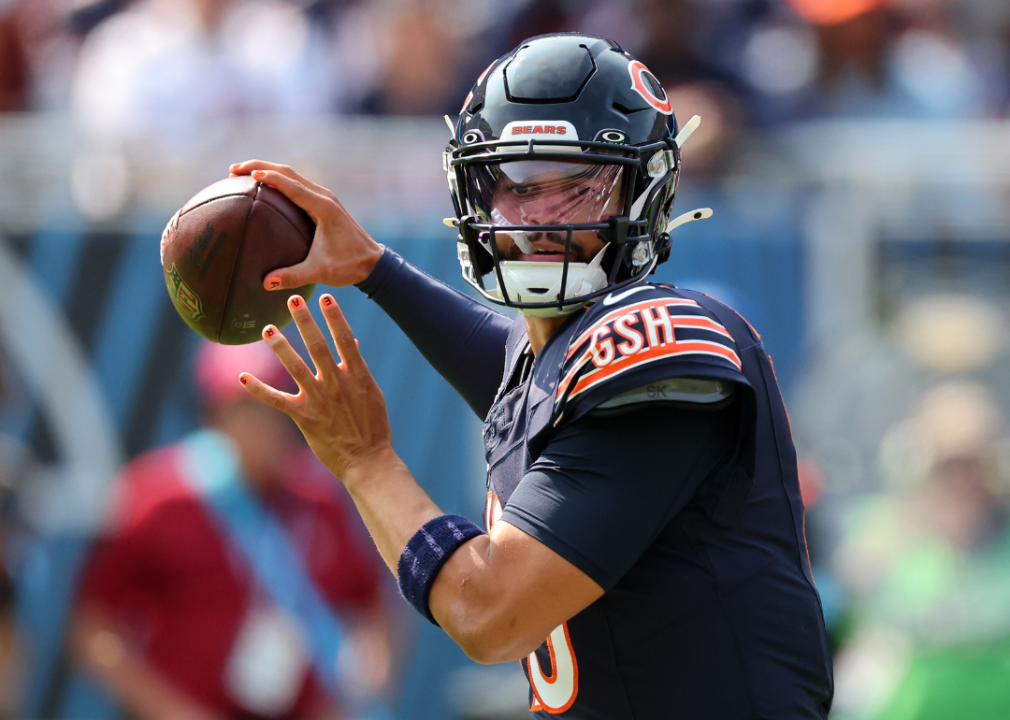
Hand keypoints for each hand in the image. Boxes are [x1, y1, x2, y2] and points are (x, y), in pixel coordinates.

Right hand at [229, 160, 384, 289]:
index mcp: (323, 208)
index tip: (248, 175)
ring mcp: (324, 197)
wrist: (373, 262)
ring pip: (292, 175)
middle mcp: (324, 197)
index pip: (292, 186)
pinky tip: (262, 189)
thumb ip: (293, 276)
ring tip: (241, 174)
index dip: (270, 178)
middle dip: (260, 166)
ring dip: (267, 170)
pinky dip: (277, 181)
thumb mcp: (321, 272)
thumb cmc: (349, 266)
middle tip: (233, 170)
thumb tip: (265, 282)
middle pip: (288, 172)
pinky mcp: (323, 203)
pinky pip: (297, 185)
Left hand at [239, 293, 392, 482]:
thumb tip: (352, 342)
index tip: (326, 297)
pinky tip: (242, 376)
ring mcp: (320, 400)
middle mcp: (337, 384)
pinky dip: (258, 389)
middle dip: (305, 322)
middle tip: (293, 300)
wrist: (369, 461)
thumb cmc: (373, 426)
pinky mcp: (305, 418)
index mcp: (357, 376)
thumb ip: (358, 367)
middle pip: (318, 347)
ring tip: (267, 329)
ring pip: (296, 367)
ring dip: (281, 347)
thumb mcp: (372, 393)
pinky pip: (277, 401)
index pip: (345, 339)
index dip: (335, 317)